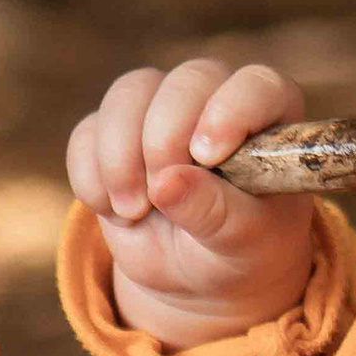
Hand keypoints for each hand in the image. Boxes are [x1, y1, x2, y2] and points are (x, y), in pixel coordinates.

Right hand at [67, 57, 316, 350]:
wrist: (196, 273)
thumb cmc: (240, 249)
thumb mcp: (242, 243)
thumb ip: (216, 213)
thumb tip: (167, 184)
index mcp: (268, 116)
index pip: (255, 85)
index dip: (229, 111)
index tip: (207, 157)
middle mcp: (214, 98)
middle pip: (184, 82)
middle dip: (164, 139)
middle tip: (161, 194)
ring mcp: (158, 110)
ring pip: (128, 95)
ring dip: (120, 157)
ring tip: (134, 212)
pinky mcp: (112, 133)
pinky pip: (88, 133)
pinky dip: (91, 176)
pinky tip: (113, 211)